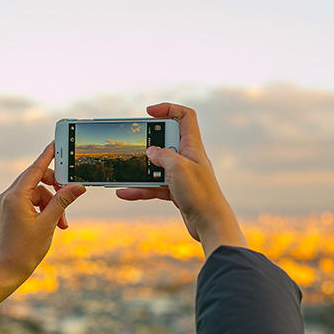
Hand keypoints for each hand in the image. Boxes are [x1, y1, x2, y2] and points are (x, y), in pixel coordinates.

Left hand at [0, 142, 85, 318]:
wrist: (6, 270)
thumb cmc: (26, 249)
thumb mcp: (49, 223)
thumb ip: (63, 201)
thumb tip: (78, 186)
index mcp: (16, 196)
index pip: (35, 168)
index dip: (49, 155)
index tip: (58, 142)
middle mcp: (8, 196)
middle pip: (37, 180)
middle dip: (56, 188)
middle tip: (71, 196)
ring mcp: (7, 204)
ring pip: (36, 193)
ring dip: (53, 203)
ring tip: (63, 222)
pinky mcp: (8, 212)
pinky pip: (30, 202)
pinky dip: (44, 209)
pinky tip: (54, 224)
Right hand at [116, 103, 245, 256]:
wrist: (210, 224)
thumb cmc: (199, 193)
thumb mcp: (178, 168)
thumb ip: (162, 155)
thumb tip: (151, 152)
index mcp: (193, 146)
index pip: (185, 117)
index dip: (168, 109)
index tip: (149, 112)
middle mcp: (188, 158)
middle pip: (165, 141)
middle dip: (148, 142)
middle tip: (133, 144)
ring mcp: (182, 175)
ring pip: (157, 166)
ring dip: (140, 169)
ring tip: (123, 172)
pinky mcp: (177, 191)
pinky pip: (154, 186)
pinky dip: (140, 189)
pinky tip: (124, 192)